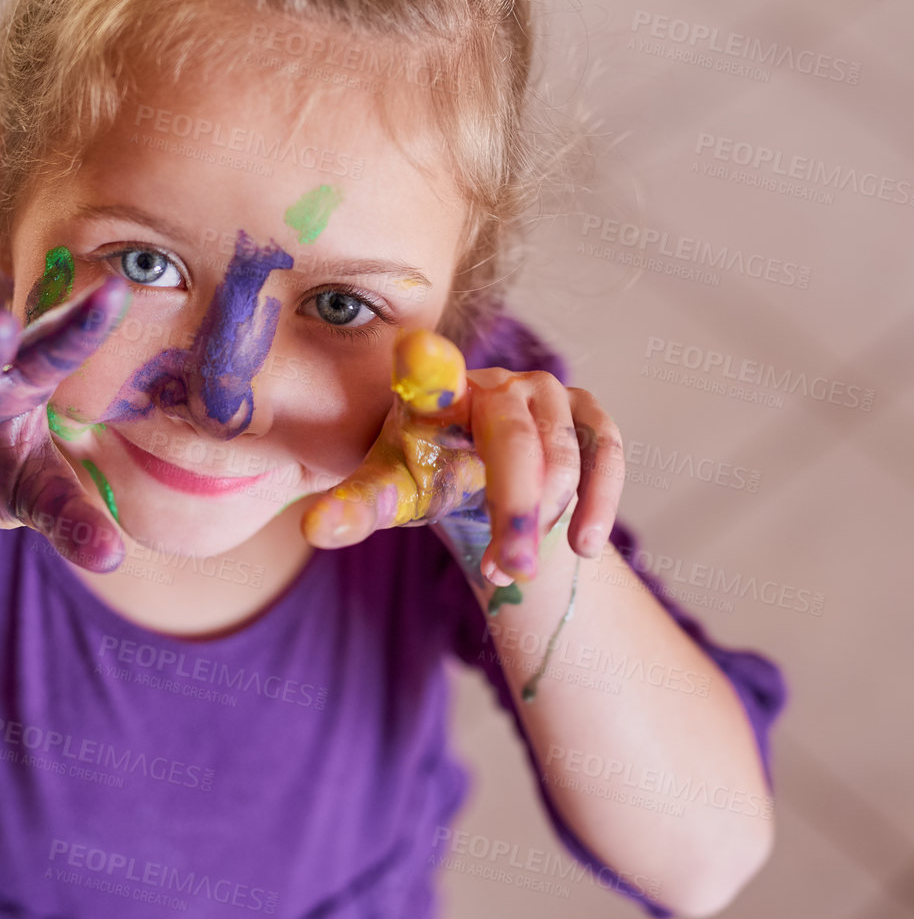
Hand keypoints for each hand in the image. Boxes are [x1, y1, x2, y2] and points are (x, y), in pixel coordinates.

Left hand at [299, 328, 623, 583]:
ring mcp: (544, 394)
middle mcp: (493, 382)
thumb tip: (315, 531)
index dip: (426, 362)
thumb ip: (355, 509)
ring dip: (544, 518)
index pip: (429, 373)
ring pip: (560, 454)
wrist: (483, 484)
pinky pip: (604, 450)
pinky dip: (599, 500)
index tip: (415, 348)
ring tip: (516, 569)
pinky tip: (583, 545)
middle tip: (510, 569)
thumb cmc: (428, 477)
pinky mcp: (586, 414)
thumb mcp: (391, 494)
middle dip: (514, 509)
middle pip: (512, 439)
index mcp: (436, 393)